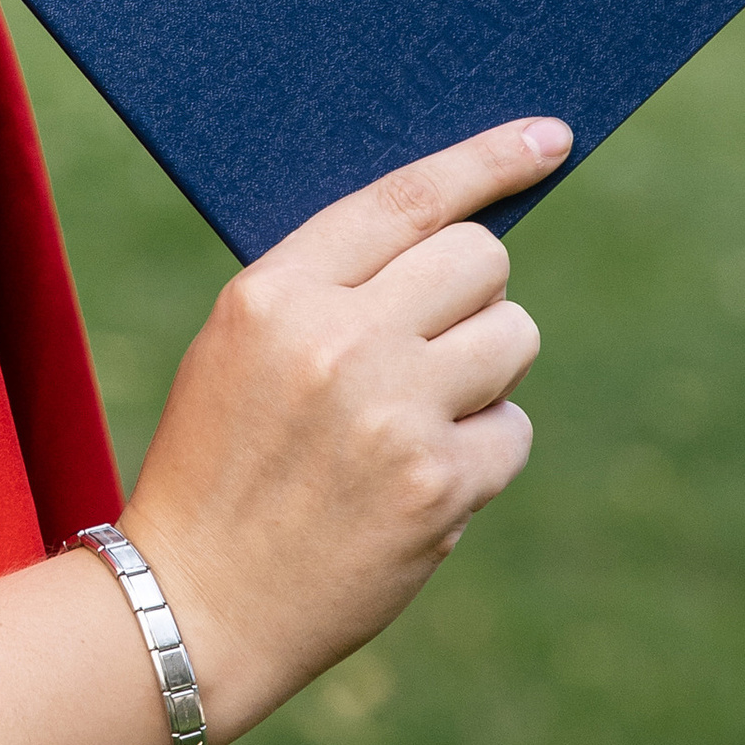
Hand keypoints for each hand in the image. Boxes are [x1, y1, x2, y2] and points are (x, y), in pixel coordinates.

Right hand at [122, 119, 566, 744]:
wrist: (193, 607)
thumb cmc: (218, 472)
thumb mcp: (238, 352)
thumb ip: (331, 292)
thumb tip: (462, 249)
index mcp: (274, 294)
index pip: (406, 199)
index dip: (487, 160)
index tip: (551, 137)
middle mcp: (337, 339)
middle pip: (479, 260)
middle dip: (473, 298)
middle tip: (429, 350)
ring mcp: (393, 412)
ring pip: (513, 337)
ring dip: (483, 375)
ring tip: (412, 425)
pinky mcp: (438, 485)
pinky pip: (514, 431)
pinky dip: (481, 456)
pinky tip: (418, 487)